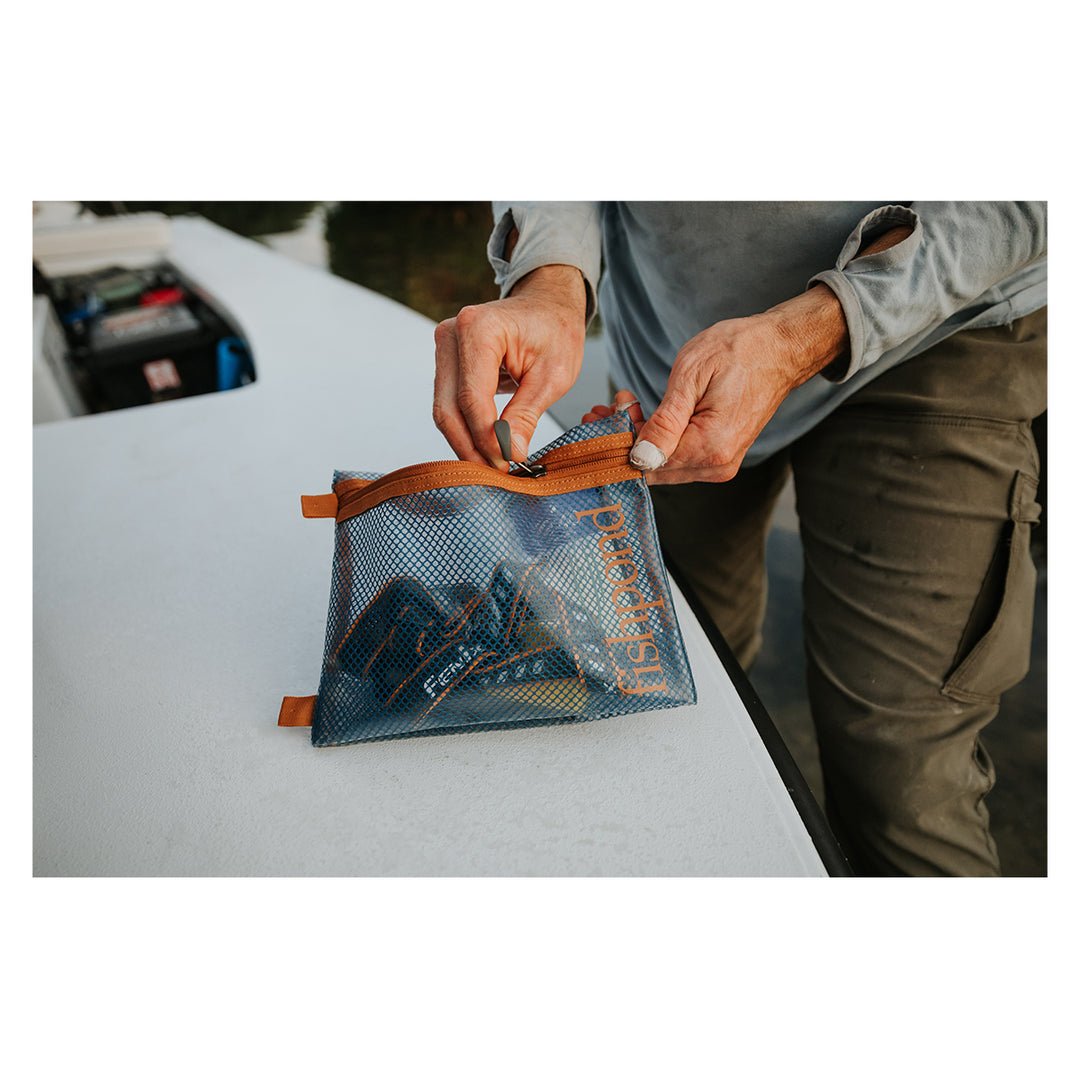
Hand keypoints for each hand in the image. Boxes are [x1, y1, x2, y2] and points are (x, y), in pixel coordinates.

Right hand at [433, 265, 587, 467]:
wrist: (547, 307)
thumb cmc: (555, 333)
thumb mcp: (553, 376)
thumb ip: (527, 415)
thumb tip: (511, 454)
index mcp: (479, 328)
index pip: (472, 398)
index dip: (487, 437)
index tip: (507, 463)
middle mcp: (451, 334)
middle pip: (448, 407)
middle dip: (470, 447)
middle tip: (496, 475)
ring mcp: (443, 347)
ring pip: (443, 410)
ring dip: (466, 442)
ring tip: (493, 466)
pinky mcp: (445, 361)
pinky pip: (448, 403)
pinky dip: (465, 429)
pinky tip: (485, 448)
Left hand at [613, 285, 848, 483]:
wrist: (778, 349)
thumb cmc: (738, 352)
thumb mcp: (691, 376)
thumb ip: (664, 422)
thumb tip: (639, 458)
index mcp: (710, 448)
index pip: (647, 463)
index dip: (618, 442)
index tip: (601, 415)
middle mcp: (717, 465)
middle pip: (652, 469)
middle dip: (624, 440)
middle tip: (605, 408)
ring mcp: (720, 464)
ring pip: (663, 464)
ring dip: (638, 438)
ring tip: (622, 405)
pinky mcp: (719, 457)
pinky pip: (678, 457)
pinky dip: (657, 439)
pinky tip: (643, 415)